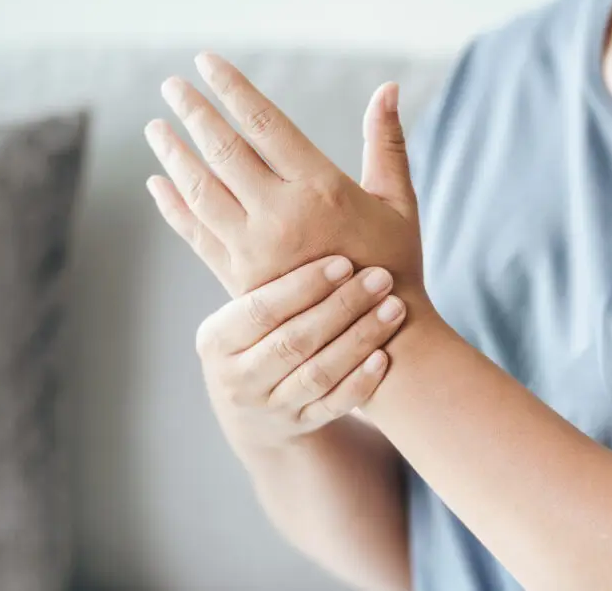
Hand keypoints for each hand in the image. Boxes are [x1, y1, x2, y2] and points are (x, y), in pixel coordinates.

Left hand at [143, 52, 426, 309]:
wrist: (382, 338)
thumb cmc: (396, 263)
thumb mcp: (398, 199)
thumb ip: (387, 141)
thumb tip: (389, 87)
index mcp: (320, 187)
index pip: (263, 122)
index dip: (231, 88)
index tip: (206, 62)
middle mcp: (280, 214)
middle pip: (223, 150)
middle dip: (193, 112)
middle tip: (171, 85)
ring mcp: (254, 248)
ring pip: (201, 189)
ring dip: (174, 155)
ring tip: (155, 127)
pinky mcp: (240, 278)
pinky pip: (196, 233)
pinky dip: (173, 207)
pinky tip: (158, 184)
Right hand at [195, 255, 406, 457]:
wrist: (253, 406)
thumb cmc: (254, 334)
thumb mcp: (239, 307)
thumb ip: (251, 261)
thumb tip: (233, 187)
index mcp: (217, 339)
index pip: (261, 308)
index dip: (303, 285)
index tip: (344, 261)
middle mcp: (238, 378)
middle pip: (294, 341)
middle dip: (342, 307)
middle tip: (381, 278)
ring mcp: (270, 407)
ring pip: (318, 373)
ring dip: (360, 339)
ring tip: (394, 308)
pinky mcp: (301, 425)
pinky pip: (334, 405)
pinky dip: (360, 381)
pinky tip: (385, 355)